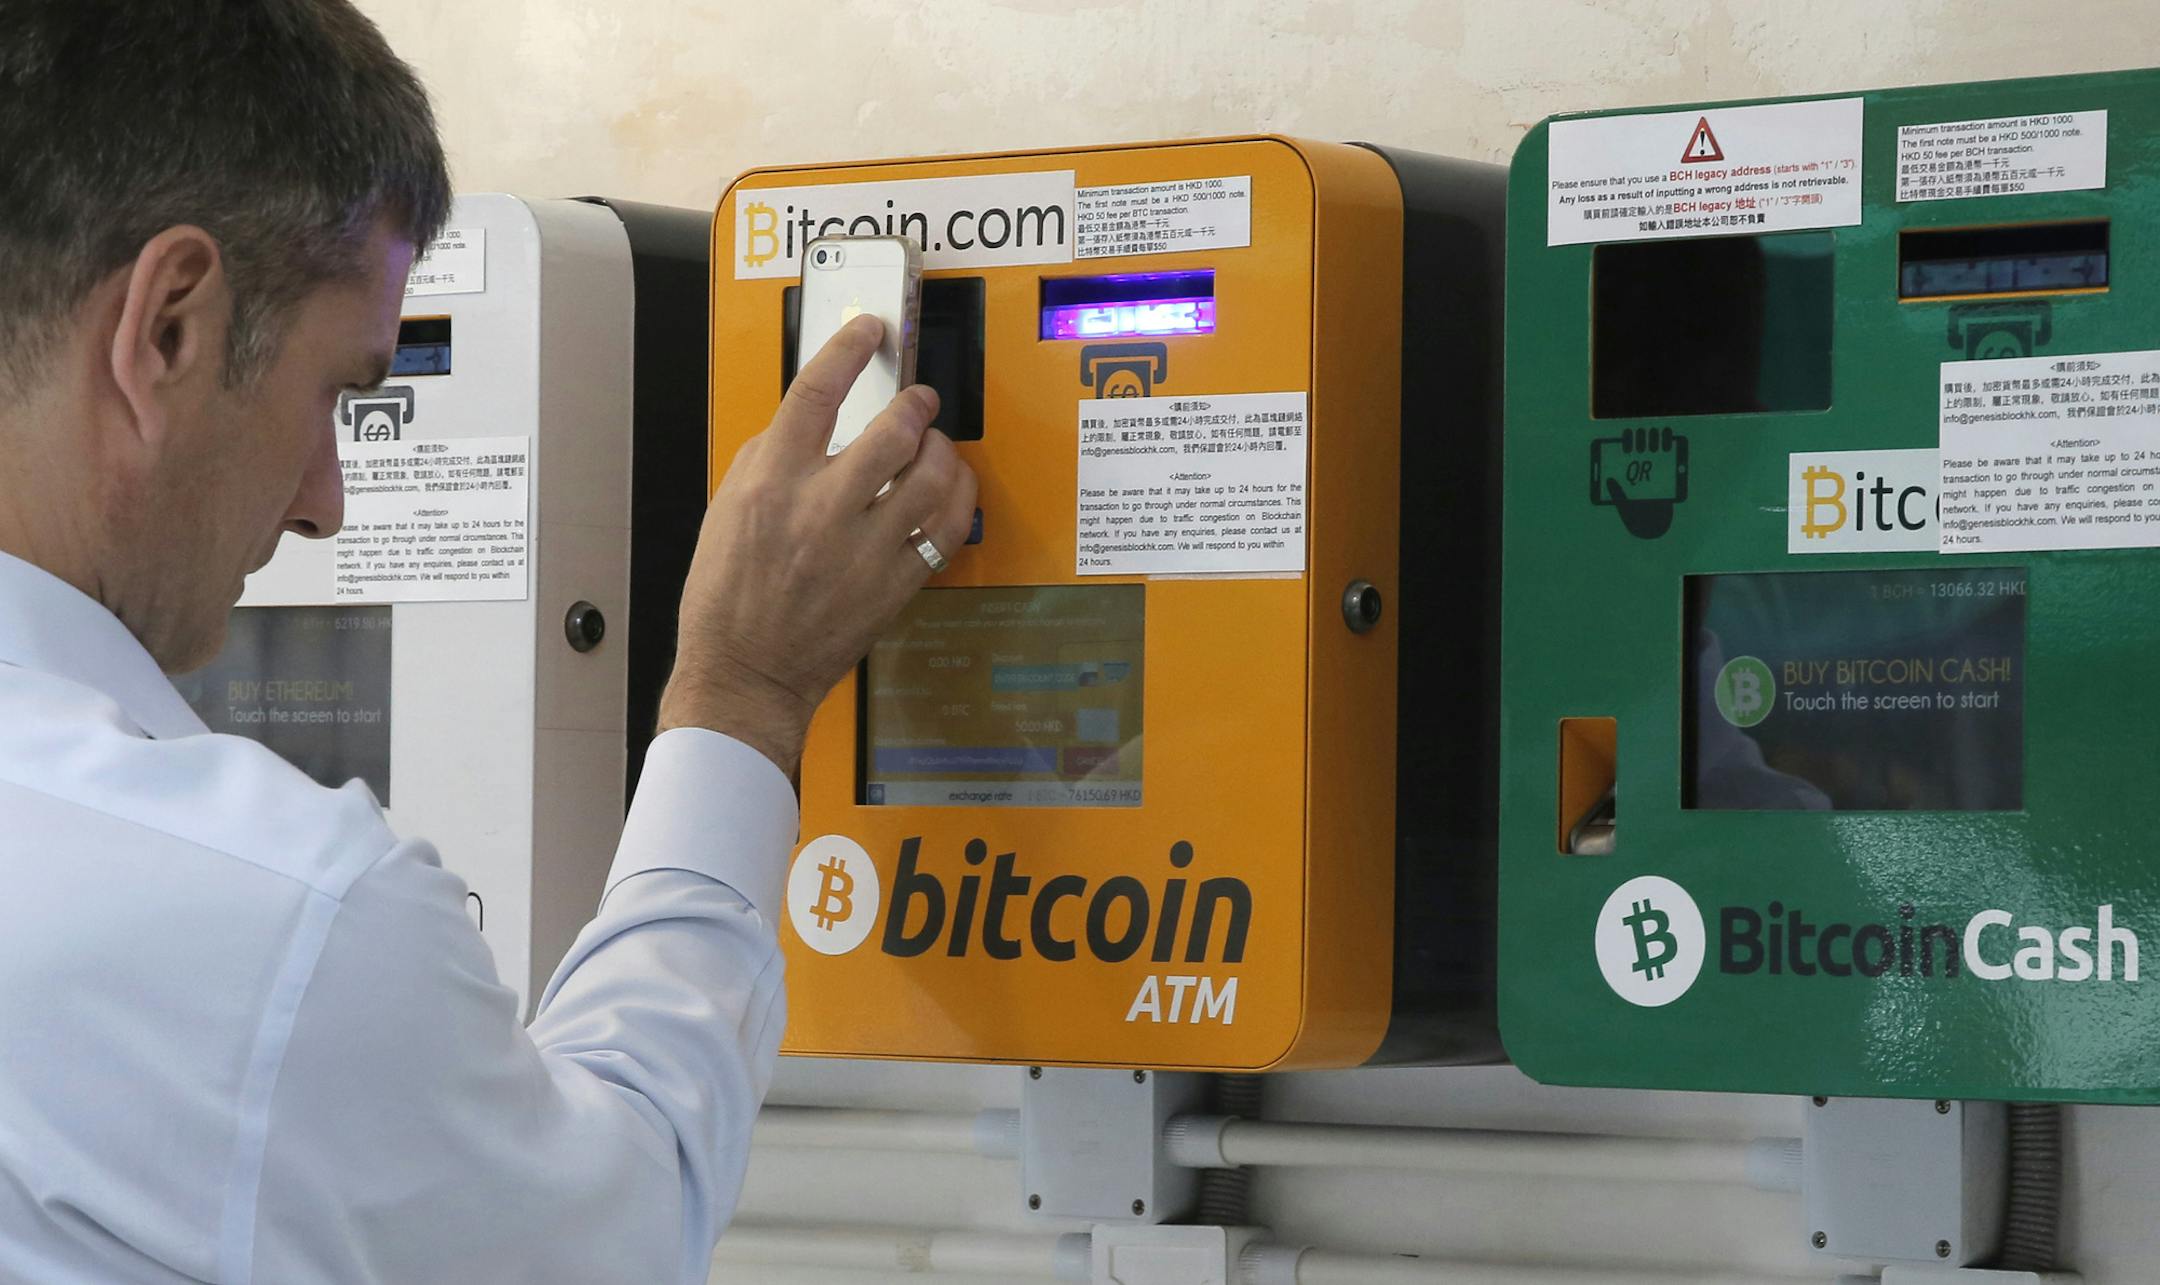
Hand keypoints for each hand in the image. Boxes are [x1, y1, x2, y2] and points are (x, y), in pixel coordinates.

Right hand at [659, 315, 978, 775]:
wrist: (744, 671)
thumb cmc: (728, 597)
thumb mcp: (726, 510)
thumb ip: (769, 458)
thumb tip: (812, 423)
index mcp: (771, 483)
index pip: (816, 392)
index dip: (848, 348)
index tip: (868, 330)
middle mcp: (820, 510)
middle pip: (893, 430)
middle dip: (916, 403)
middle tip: (920, 400)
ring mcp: (863, 549)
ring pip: (930, 475)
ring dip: (941, 448)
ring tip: (936, 445)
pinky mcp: (894, 584)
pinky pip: (946, 528)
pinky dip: (958, 498)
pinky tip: (951, 488)